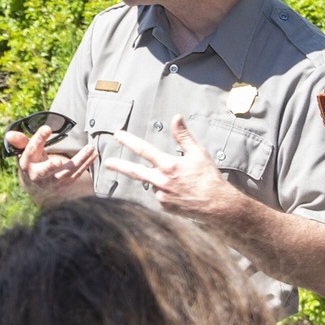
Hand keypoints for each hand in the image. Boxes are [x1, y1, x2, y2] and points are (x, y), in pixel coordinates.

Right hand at [12, 123, 96, 207]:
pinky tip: (94, 153)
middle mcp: (37, 175)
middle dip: (50, 166)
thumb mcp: (25, 150)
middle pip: (44, 171)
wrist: (36, 182)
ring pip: (66, 172)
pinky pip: (76, 175)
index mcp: (26, 163)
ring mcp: (51, 182)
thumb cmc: (32, 159)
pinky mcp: (63, 185)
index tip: (48, 128)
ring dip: (79, 160)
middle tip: (58, 161)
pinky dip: (86, 164)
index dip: (39, 138)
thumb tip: (10, 134)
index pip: (32, 149)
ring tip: (90, 148)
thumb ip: (20, 141)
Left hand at [102, 118, 242, 222]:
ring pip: (153, 183)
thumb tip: (176, 118)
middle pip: (134, 171)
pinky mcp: (164, 207)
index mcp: (168, 165)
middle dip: (120, 165)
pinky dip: (167, 191)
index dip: (129, 141)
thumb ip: (183, 135)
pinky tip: (182, 192)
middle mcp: (161, 181)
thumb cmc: (208, 177)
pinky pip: (160, 195)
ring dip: (160, 180)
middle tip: (107, 162)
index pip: (143, 150)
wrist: (217, 205)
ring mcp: (161, 196)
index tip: (118, 135)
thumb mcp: (198, 152)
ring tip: (181, 182)